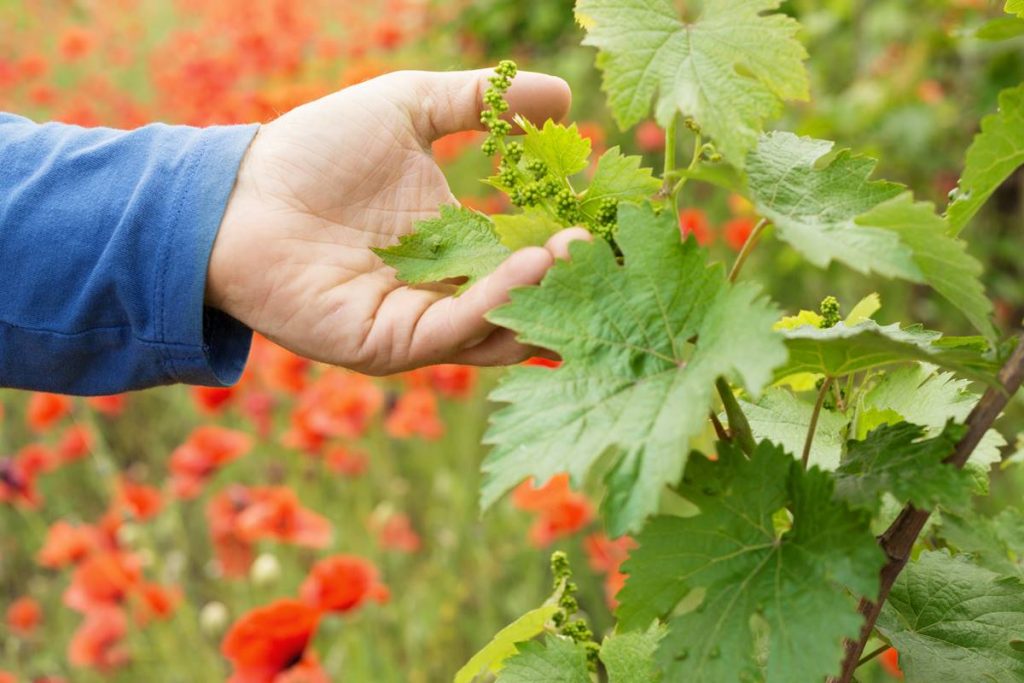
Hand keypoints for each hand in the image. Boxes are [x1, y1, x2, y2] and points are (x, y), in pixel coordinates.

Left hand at [207, 69, 587, 374]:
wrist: (239, 192)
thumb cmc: (317, 150)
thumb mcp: (410, 109)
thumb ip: (481, 102)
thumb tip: (566, 94)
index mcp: (459, 243)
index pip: (531, 249)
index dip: (570, 234)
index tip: (614, 211)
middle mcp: (448, 290)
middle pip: (526, 295)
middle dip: (569, 275)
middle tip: (611, 242)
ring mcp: (422, 323)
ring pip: (500, 321)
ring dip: (543, 291)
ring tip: (580, 249)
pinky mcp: (391, 346)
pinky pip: (454, 329)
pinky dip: (496, 301)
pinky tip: (530, 262)